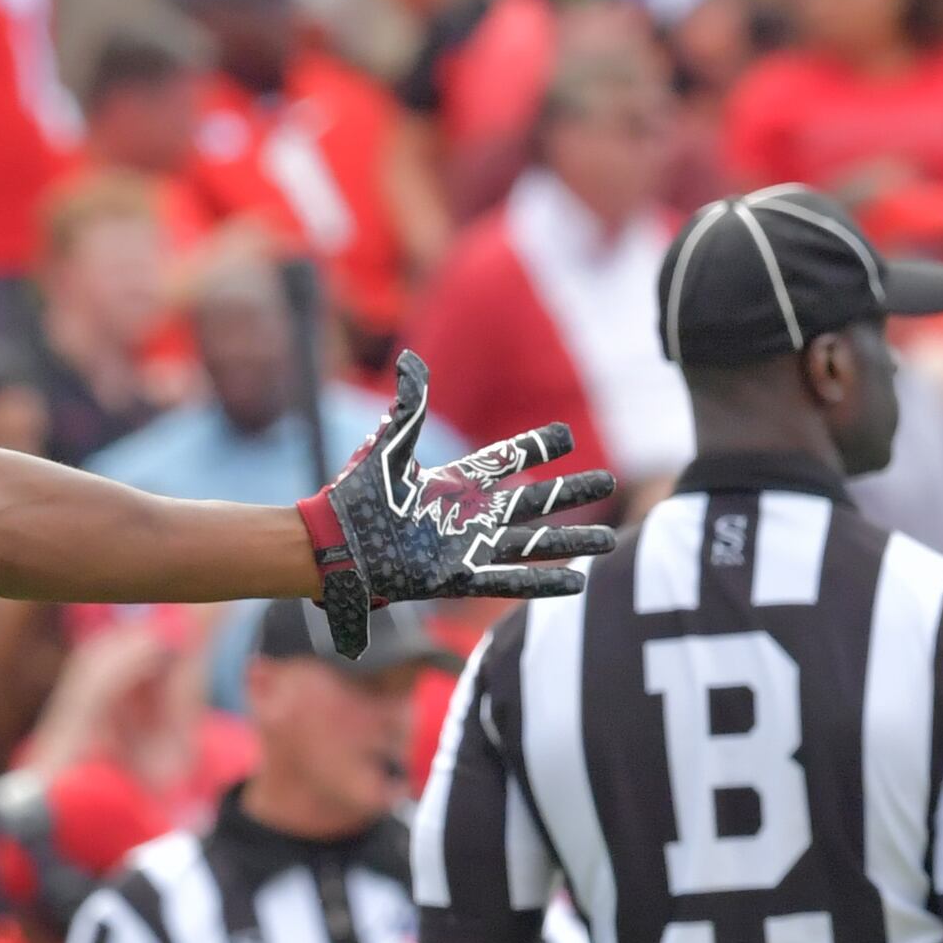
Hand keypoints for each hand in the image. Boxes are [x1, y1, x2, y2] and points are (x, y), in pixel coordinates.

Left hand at [299, 353, 619, 654]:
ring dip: (570, 541)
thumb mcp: (388, 449)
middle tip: (607, 482)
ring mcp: (466, 548)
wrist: (334, 546)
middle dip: (570, 493)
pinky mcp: (457, 578)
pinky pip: (508, 579)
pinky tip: (576, 581)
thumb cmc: (357, 498)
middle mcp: (468, 516)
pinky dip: (542, 581)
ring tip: (609, 541)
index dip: (535, 449)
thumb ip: (408, 410)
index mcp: (455, 484)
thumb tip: (411, 361)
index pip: (506, 461)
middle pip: (533, 503)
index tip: (565, 436)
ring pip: (531, 542)